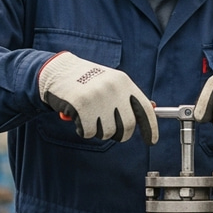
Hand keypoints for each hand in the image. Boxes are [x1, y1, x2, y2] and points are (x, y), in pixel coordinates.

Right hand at [38, 52, 157, 143]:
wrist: (58, 71)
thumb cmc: (87, 80)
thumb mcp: (111, 83)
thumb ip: (129, 97)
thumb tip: (153, 109)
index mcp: (124, 82)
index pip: (145, 110)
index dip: (150, 129)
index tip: (151, 141)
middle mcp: (113, 89)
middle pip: (127, 127)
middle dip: (120, 135)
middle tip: (110, 131)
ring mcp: (97, 97)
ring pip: (107, 132)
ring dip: (98, 131)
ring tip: (90, 117)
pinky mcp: (81, 106)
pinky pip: (89, 133)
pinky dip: (83, 131)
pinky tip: (78, 118)